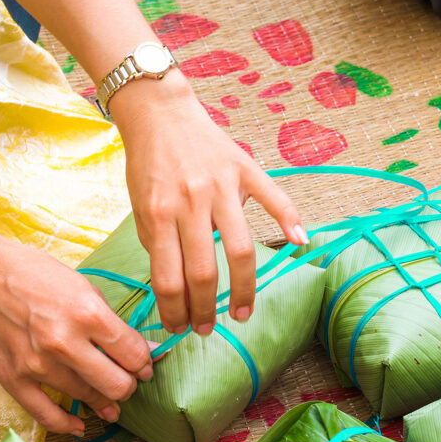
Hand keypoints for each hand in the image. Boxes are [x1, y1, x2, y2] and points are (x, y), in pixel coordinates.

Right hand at [0, 226, 152, 435]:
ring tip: (108, 401)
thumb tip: (144, 350)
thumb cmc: (34, 275)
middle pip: (117, 385)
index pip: (133, 354)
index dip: (145, 363)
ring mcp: (38, 365)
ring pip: (87, 399)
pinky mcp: (15, 379)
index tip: (143, 365)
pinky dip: (68, 425)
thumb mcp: (83, 286)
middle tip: (126, 382)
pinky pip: (47, 416)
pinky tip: (80, 424)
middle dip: (128, 386)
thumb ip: (112, 322)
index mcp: (87, 313)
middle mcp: (64, 342)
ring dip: (103, 402)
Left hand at [111, 74, 307, 335]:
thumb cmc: (148, 164)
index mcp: (160, 212)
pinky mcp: (244, 168)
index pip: (168, 277)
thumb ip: (158, 243)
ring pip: (240, 248)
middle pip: (204, 272)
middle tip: (207, 329)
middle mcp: (191, 201)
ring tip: (242, 313)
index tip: (178, 328)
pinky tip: (300, 244)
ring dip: (243, 289)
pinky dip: (291, 220)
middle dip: (205, 310)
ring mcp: (221, 185)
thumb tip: (173, 289)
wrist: (160, 112)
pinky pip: (274, 197)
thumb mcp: (140, 206)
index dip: (174, 311)